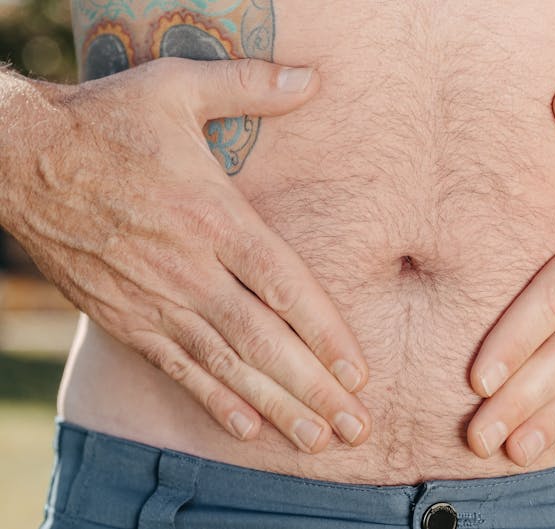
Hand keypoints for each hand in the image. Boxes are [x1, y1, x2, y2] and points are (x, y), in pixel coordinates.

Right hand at [1, 58, 371, 451]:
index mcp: (212, 217)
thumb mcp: (178, 87)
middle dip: (313, 389)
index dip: (324, 333)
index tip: (359, 372)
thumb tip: (311, 78)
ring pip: (225, 365)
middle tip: (356, 428)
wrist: (19, 158)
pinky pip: (176, 368)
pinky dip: (213, 400)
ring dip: (275, 407)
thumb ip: (249, 85)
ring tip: (318, 439)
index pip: (283, 285)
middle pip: (263, 340)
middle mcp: (189, 269)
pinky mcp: (124, 318)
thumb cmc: (108, 122)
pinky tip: (247, 430)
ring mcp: (154, 299)